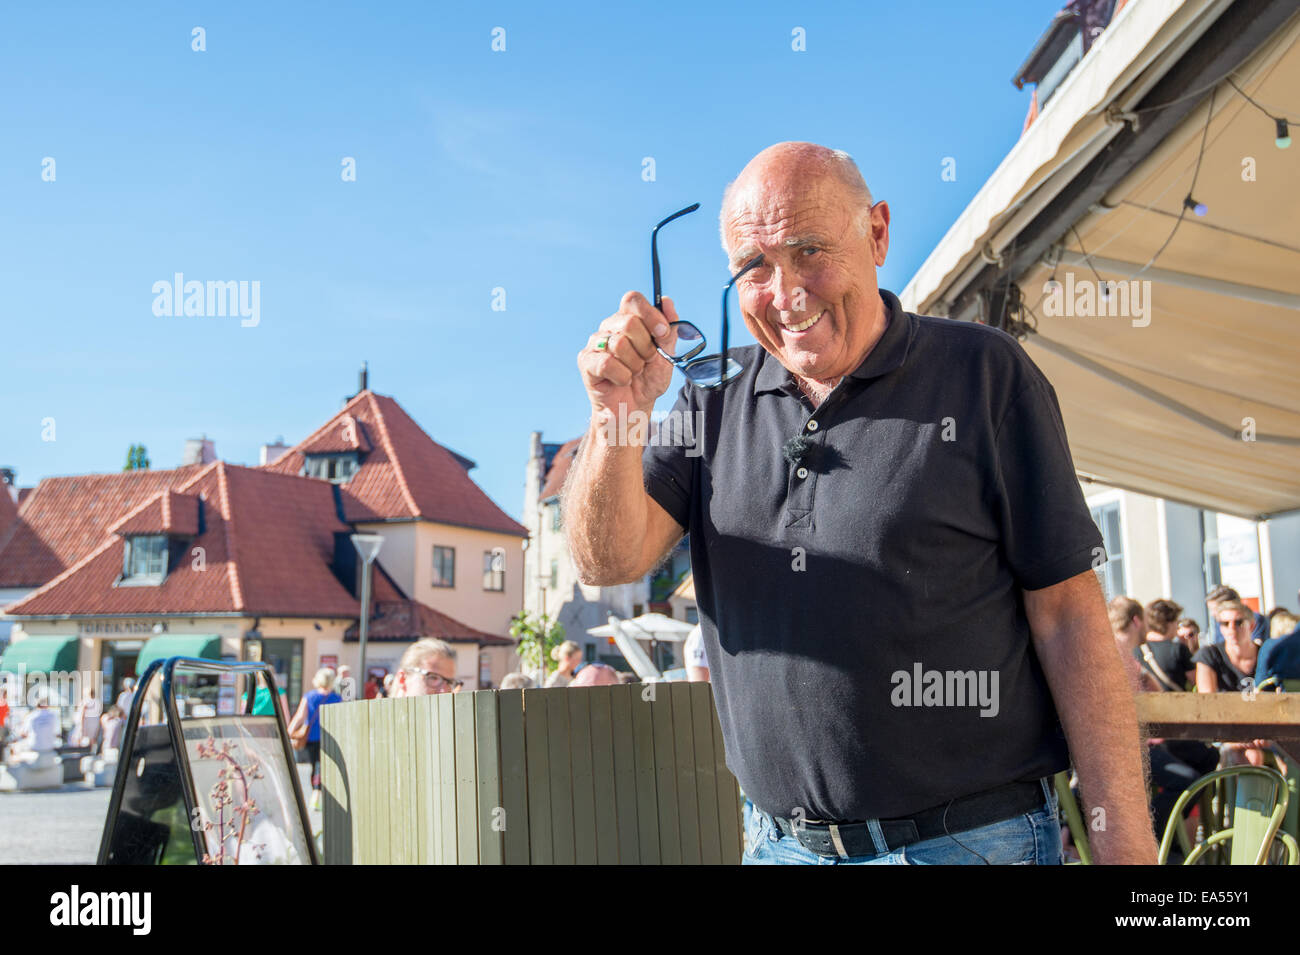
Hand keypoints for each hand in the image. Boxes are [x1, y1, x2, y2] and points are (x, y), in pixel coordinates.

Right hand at [578, 292, 679, 418]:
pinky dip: (621, 376)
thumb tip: (666, 301)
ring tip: (633, 372)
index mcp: (628, 319)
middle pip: (628, 322)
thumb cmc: (648, 380)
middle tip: (646, 361)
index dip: (650, 315)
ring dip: (634, 364)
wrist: (635, 408)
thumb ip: (669, 329)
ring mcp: (595, 344)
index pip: (632, 300)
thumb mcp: (667, 355)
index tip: (661, 333)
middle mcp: (609, 327)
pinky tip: (621, 381)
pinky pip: (607, 362)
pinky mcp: (586, 362)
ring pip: (619, 343)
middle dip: (645, 347)